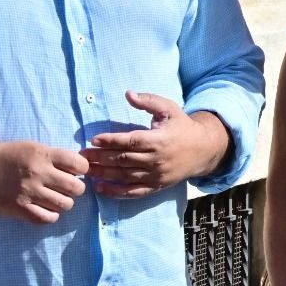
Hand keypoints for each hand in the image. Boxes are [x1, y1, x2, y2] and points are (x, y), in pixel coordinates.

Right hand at [0, 140, 89, 223]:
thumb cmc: (8, 157)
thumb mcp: (33, 148)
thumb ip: (55, 157)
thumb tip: (79, 167)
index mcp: (43, 155)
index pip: (79, 164)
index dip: (83, 169)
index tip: (77, 172)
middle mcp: (38, 173)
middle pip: (75, 187)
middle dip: (76, 188)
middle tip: (68, 188)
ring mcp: (28, 192)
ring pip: (64, 204)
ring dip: (65, 203)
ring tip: (57, 199)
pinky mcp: (18, 208)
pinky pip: (46, 218)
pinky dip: (51, 215)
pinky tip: (47, 209)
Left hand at [80, 92, 230, 198]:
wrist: (204, 149)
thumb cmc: (182, 126)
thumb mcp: (169, 109)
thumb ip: (148, 101)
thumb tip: (128, 94)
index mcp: (159, 139)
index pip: (130, 141)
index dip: (111, 140)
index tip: (94, 139)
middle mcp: (156, 159)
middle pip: (123, 159)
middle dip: (101, 158)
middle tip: (82, 156)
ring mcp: (156, 174)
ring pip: (124, 176)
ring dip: (103, 174)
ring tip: (86, 171)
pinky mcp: (156, 186)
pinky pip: (133, 192)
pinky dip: (116, 192)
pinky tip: (101, 188)